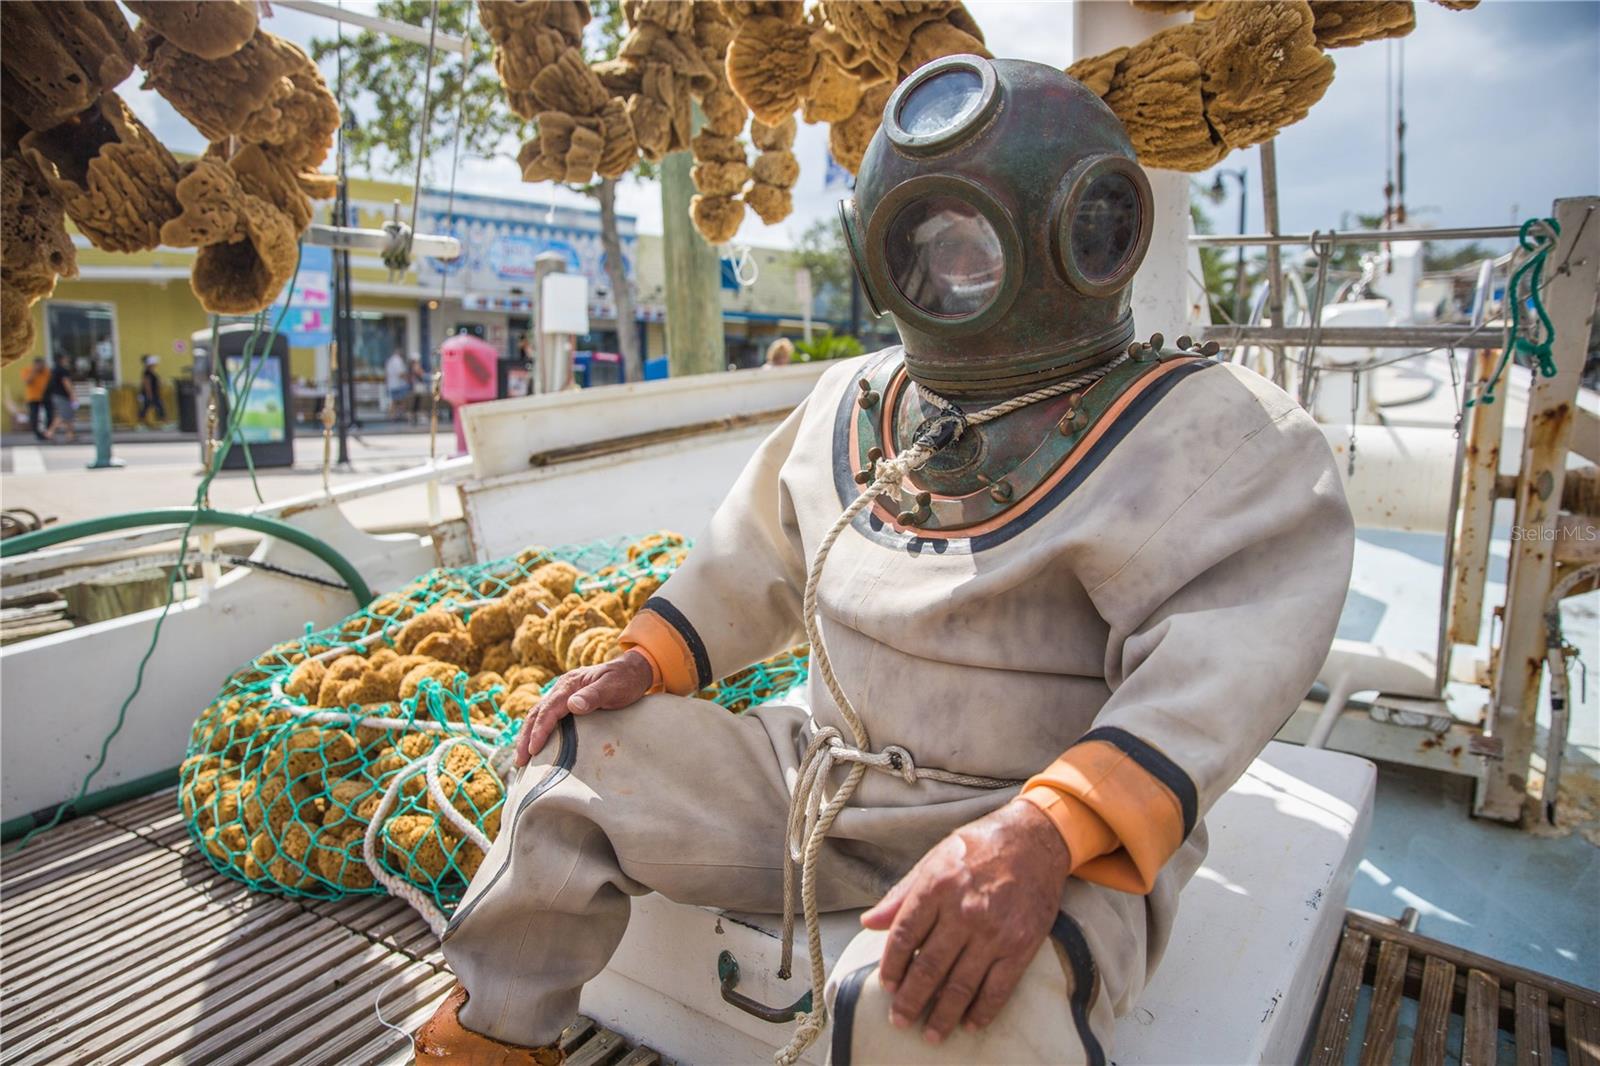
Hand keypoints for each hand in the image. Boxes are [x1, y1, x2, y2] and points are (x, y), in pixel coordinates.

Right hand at [513, 649, 653, 765]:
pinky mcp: (566, 702)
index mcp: (569, 684)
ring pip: (537, 715)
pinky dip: (536, 731)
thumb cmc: (624, 679)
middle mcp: (561, 688)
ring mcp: (562, 695)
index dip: (540, 730)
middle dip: (525, 737)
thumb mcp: (613, 686)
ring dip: (527, 736)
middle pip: (536, 713)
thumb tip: (572, 704)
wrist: (633, 670)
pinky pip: (546, 717)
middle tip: (519, 760)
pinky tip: (534, 746)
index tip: (533, 749)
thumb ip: (593, 695)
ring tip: (521, 758)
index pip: (549, 709)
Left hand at [859, 799, 1070, 1043]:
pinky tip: (970, 1024)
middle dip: (910, 1000)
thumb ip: (902, 894)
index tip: (887, 985)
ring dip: (943, 1015)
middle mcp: (963, 911)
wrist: (1035, 839)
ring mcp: (994, 931)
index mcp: (936, 886)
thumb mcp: (934, 858)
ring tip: (930, 1034)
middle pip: (928, 967)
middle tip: (899, 1020)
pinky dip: (983, 1011)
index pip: (903, 936)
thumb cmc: (979, 847)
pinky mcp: (1021, 945)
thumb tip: (869, 922)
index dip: (891, 965)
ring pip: (961, 985)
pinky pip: (998, 988)